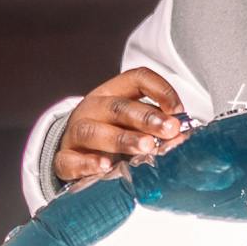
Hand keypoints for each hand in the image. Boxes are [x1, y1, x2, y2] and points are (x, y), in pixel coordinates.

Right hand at [54, 68, 187, 184]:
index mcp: (114, 93)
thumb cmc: (112, 135)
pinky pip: (71, 159)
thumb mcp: (134, 124)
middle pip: (117, 107)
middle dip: (146, 118)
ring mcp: (75, 133)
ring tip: (145, 147)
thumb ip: (156, 127)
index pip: (137, 79)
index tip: (178, 111)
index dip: (160, 90)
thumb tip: (182, 135)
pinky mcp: (64, 158)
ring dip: (122, 139)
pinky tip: (105, 166)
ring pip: (94, 131)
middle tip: (168, 129)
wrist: (73, 153)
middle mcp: (93, 109)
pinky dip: (87, 163)